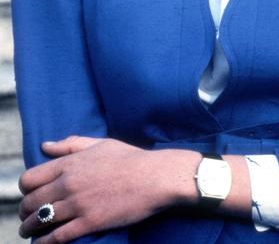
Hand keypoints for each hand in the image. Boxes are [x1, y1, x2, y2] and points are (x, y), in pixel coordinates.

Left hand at [18, 136, 199, 241]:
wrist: (154, 177)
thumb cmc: (130, 158)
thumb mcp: (100, 144)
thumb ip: (71, 144)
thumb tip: (45, 146)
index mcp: (70, 163)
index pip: (30, 179)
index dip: (25, 189)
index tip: (30, 194)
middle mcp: (68, 183)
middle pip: (30, 202)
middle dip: (25, 211)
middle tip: (27, 216)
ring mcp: (77, 204)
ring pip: (39, 221)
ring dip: (29, 228)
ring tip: (30, 231)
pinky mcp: (88, 223)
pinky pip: (56, 238)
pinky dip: (44, 243)